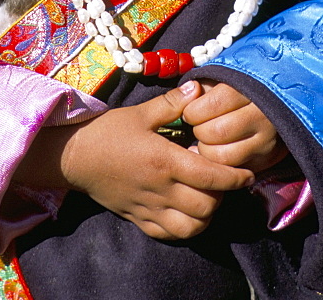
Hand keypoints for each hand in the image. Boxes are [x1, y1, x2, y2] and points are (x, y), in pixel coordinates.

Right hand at [14, 81, 253, 239]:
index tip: (248, 174)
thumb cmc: (108, 132)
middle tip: (225, 180)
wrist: (74, 157)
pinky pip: (170, 234)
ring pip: (192, 227)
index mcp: (164, 161)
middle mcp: (161, 189)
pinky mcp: (139, 219)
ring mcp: (150, 208)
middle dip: (223, 196)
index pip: (211, 176)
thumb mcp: (141, 112)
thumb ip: (172, 103)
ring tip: (208, 196)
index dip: (235, 178)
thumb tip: (199, 89)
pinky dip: (186, 228)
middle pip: (207, 205)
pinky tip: (188, 211)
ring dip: (207, 215)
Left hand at [183, 82, 287, 172]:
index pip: (214, 103)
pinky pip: (234, 170)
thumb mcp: (222, 79)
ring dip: (206, 150)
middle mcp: (263, 116)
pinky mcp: (267, 160)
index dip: (194, 111)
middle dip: (199, 131)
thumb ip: (203, 88)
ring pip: (224, 156)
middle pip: (217, 132)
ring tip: (207, 139)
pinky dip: (218, 165)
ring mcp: (267, 141)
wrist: (276, 101)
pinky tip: (216, 151)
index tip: (189, 112)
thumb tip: (184, 99)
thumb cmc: (238, 89)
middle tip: (198, 126)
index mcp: (250, 90)